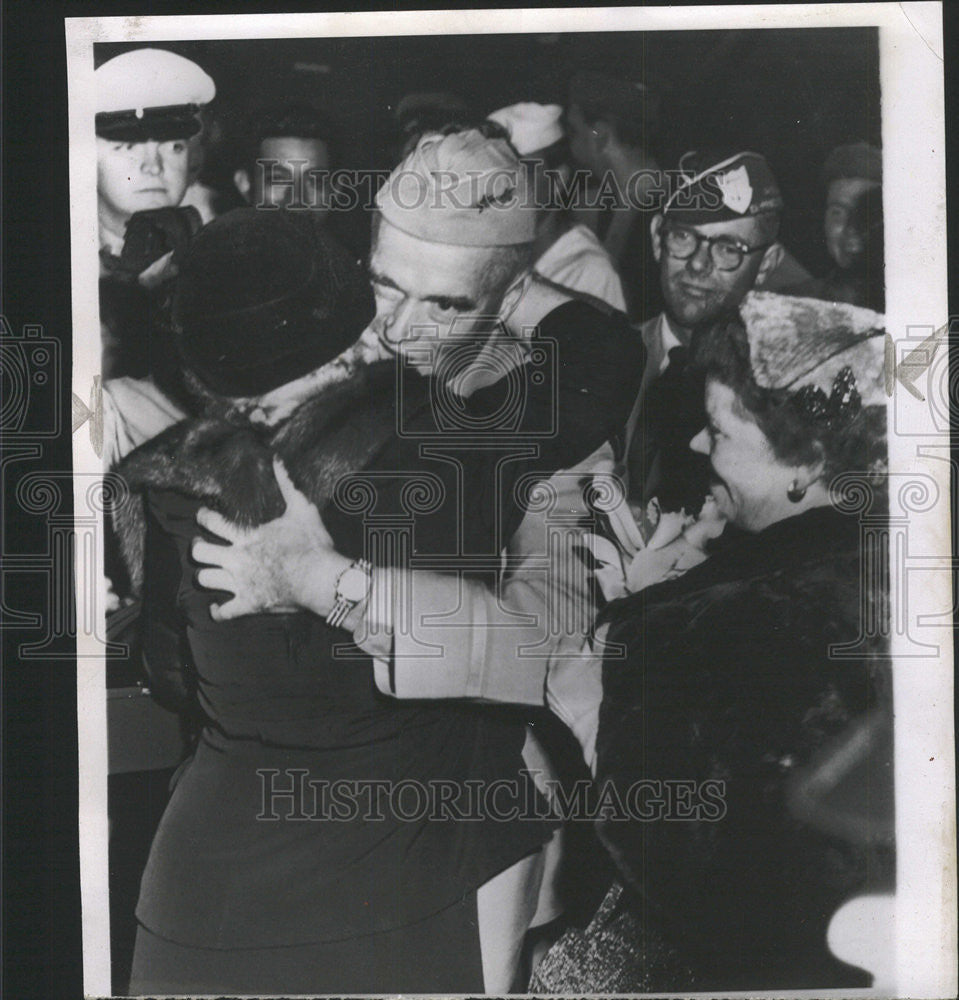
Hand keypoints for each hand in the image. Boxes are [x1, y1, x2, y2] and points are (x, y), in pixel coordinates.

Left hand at [192, 458, 348, 620]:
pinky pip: (224, 612)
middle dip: (198, 548)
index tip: (202, 515)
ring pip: (205, 579)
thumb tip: (278, 460)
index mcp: (247, 536)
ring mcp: (241, 583)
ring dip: (206, 576)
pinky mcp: (248, 604)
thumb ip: (287, 485)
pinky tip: (216, 608)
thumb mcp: (302, 509)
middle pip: (200, 553)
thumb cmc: (311, 544)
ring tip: (209, 573)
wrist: (320, 578)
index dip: (204, 517)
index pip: (214, 523)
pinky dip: (217, 611)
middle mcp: (237, 559)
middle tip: (200, 546)